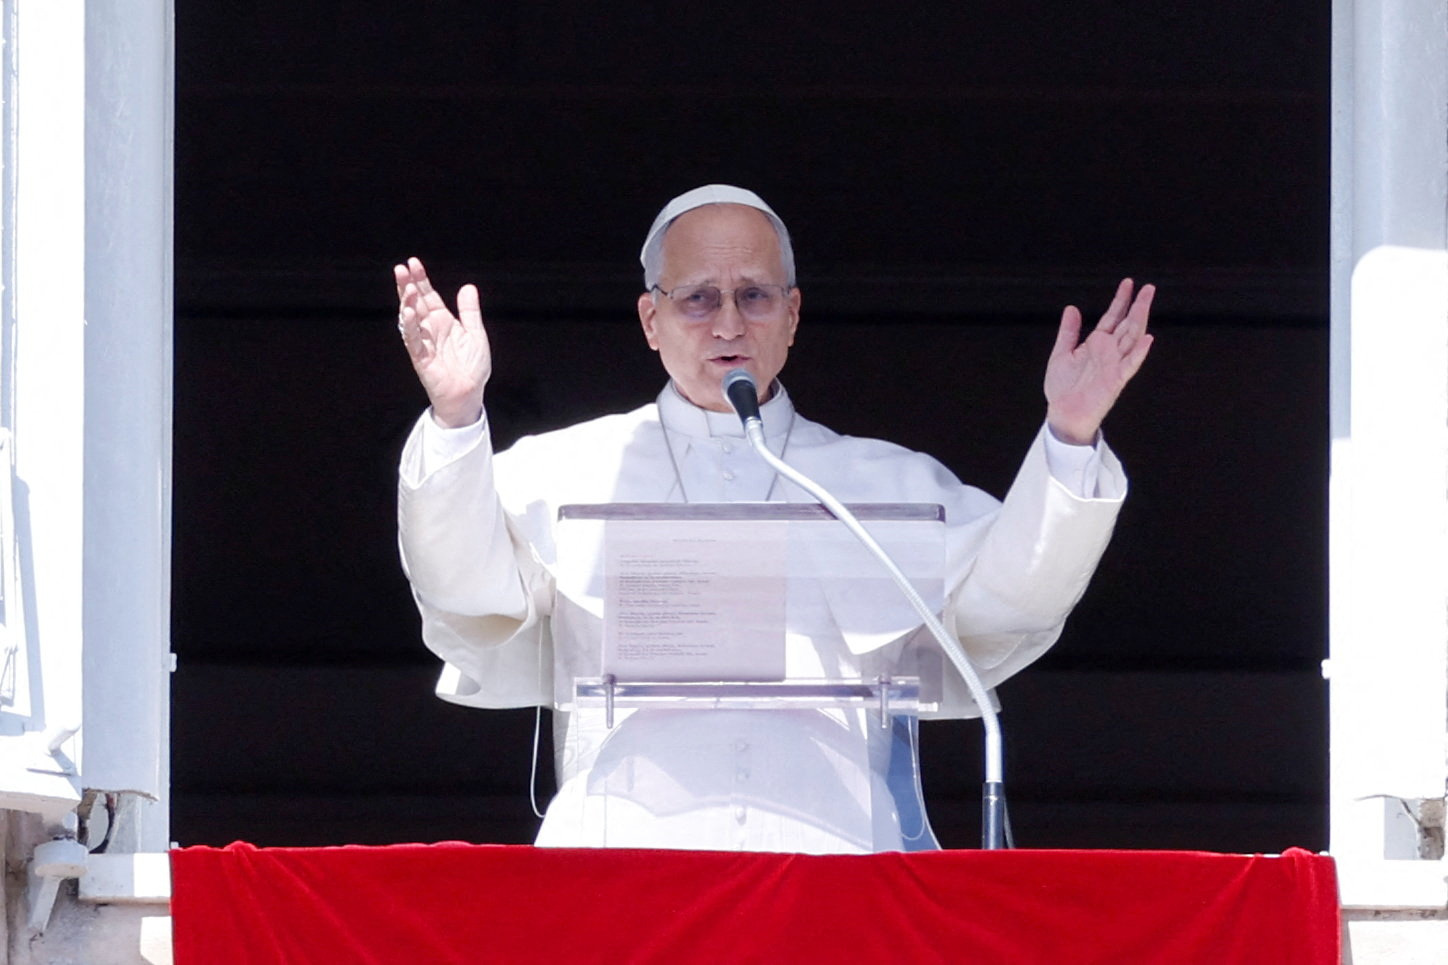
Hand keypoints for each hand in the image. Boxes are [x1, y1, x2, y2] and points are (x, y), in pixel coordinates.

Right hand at [395, 256, 490, 427]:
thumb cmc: (472, 367)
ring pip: (411, 319)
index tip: (413, 262)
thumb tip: (468, 287)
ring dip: (406, 302)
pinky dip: (411, 326)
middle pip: (416, 303)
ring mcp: (424, 343)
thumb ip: (470, 311)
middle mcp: (431, 330)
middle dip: (407, 286)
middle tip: (400, 268)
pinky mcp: (422, 358)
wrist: (471, 394)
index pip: (428, 296)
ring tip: (405, 286)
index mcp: (443, 322)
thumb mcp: (476, 334)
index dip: (420, 280)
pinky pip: (414, 340)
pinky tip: (409, 312)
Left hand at [1043, 278, 1154, 444]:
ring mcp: (1115, 364)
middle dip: (1137, 306)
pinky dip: (1139, 352)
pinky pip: (1130, 364)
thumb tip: (1072, 308)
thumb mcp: (1061, 353)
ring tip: (1146, 302)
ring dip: (1140, 320)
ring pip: (1132, 339)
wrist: (1063, 413)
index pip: (1113, 317)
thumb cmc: (1063, 387)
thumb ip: (1068, 331)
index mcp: (1097, 344)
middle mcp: (1109, 352)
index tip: (1128, 283)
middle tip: (1148, 287)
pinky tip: (1147, 339)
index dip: (1121, 300)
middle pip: (1128, 324)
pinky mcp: (1116, 380)